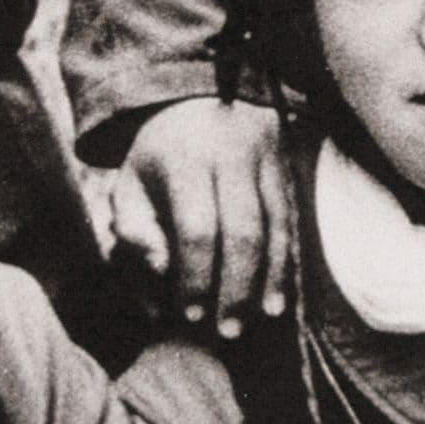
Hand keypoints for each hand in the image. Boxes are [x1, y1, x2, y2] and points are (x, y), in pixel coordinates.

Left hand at [107, 99, 291, 336]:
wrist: (197, 93)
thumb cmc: (157, 155)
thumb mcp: (130, 184)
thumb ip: (135, 230)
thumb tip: (162, 271)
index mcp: (184, 159)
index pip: (196, 229)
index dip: (197, 276)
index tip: (191, 314)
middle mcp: (231, 154)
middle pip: (244, 231)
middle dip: (237, 287)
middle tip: (229, 330)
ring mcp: (266, 157)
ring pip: (278, 225)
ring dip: (273, 278)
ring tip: (263, 317)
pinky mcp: (287, 165)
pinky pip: (295, 218)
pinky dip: (290, 258)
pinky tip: (283, 292)